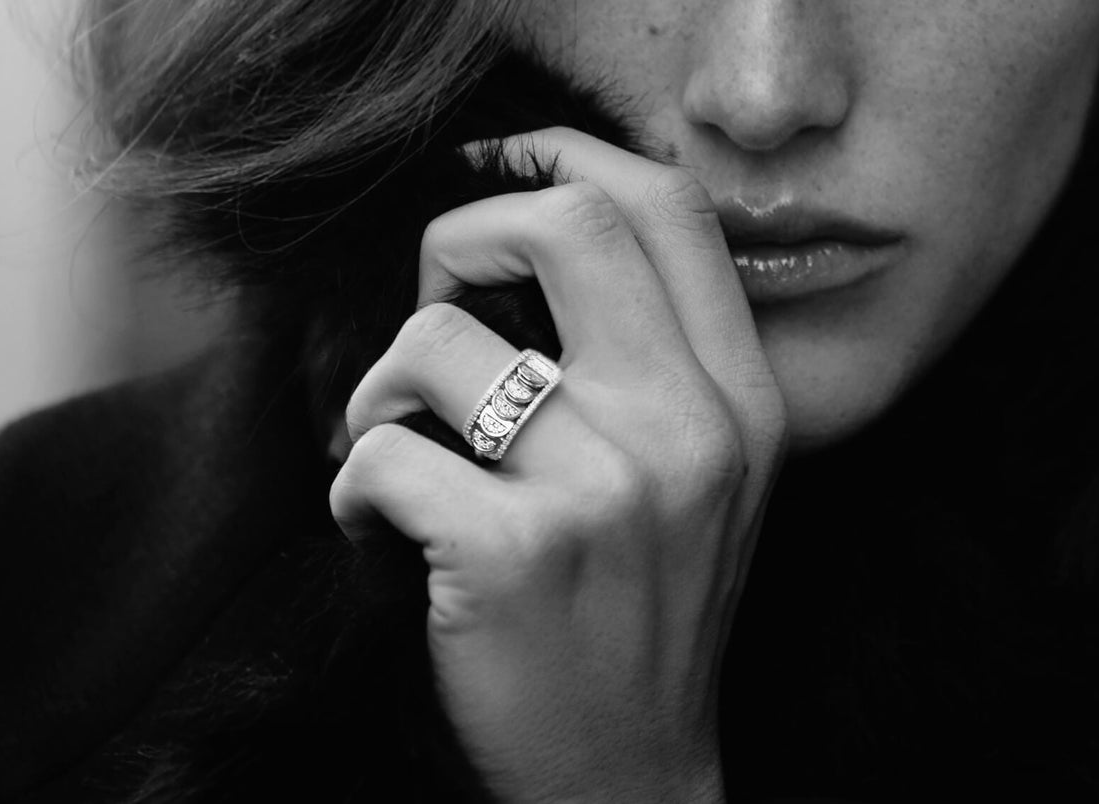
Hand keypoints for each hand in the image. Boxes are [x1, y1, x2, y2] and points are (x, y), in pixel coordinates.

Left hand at [329, 127, 785, 802]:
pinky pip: (384, 451)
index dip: (565, 161)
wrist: (626, 779)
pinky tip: (385, 528)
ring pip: (439, 341)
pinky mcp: (517, 553)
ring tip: (402, 449)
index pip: (670, 208)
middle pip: (569, 222)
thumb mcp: (707, 482)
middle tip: (437, 304)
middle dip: (463, 238)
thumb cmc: (646, 617)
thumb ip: (661, 364)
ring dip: (382, 389)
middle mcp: (691, 429)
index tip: (499, 183)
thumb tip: (535, 241)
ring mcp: (610, 489)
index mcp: (742, 401)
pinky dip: (356, 483)